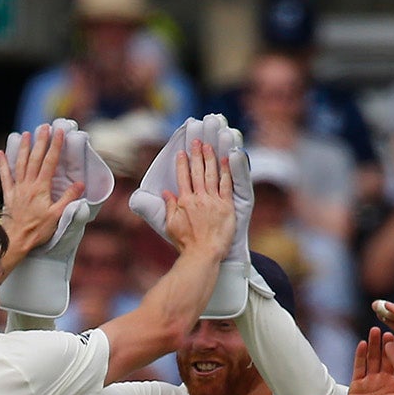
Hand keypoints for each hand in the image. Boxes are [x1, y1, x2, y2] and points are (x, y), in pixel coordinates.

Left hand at [0, 123, 82, 258]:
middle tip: (44, 127)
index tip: (59, 133)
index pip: (49, 163)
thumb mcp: (57, 216)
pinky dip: (2, 164)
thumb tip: (80, 184)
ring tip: (26, 134)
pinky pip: (5, 176)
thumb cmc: (38, 230)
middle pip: (35, 158)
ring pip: (20, 163)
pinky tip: (0, 153)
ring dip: (23, 148)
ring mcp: (17, 188)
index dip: (55, 147)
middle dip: (40, 142)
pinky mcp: (8, 194)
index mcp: (41, 188)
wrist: (16, 239)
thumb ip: (68, 198)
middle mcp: (28, 184)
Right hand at [160, 141, 236, 258]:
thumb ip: (170, 207)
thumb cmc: (187, 244)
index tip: (182, 151)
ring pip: (212, 174)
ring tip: (209, 145)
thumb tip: (166, 192)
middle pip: (197, 171)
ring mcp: (214, 201)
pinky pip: (227, 185)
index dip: (182, 163)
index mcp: (184, 201)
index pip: (183, 177)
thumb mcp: (171, 225)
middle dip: (197, 154)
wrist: (204, 254)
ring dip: (210, 158)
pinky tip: (226, 159)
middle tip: (197, 140)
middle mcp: (199, 198)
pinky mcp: (227, 207)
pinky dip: (226, 171)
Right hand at [344, 327, 393, 394]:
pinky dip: (361, 355)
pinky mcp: (357, 384)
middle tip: (387, 329)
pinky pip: (359, 366)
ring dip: (373, 345)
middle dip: (385, 342)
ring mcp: (369, 381)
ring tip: (375, 331)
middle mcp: (383, 380)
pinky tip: (363, 343)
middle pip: (384, 356)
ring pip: (371, 358)